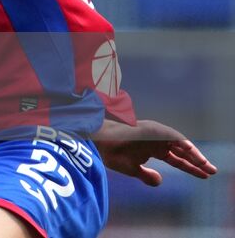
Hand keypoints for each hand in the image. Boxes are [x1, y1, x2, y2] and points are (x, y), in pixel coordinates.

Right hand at [96, 118, 217, 186]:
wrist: (97, 143)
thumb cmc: (110, 153)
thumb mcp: (132, 169)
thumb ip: (146, 175)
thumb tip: (160, 181)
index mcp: (151, 149)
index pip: (175, 158)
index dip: (189, 167)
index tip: (203, 175)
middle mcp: (156, 141)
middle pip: (181, 152)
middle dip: (196, 162)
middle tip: (211, 171)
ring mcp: (155, 134)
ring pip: (180, 144)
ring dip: (194, 154)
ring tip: (206, 166)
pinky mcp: (153, 129)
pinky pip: (173, 137)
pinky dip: (185, 145)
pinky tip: (195, 154)